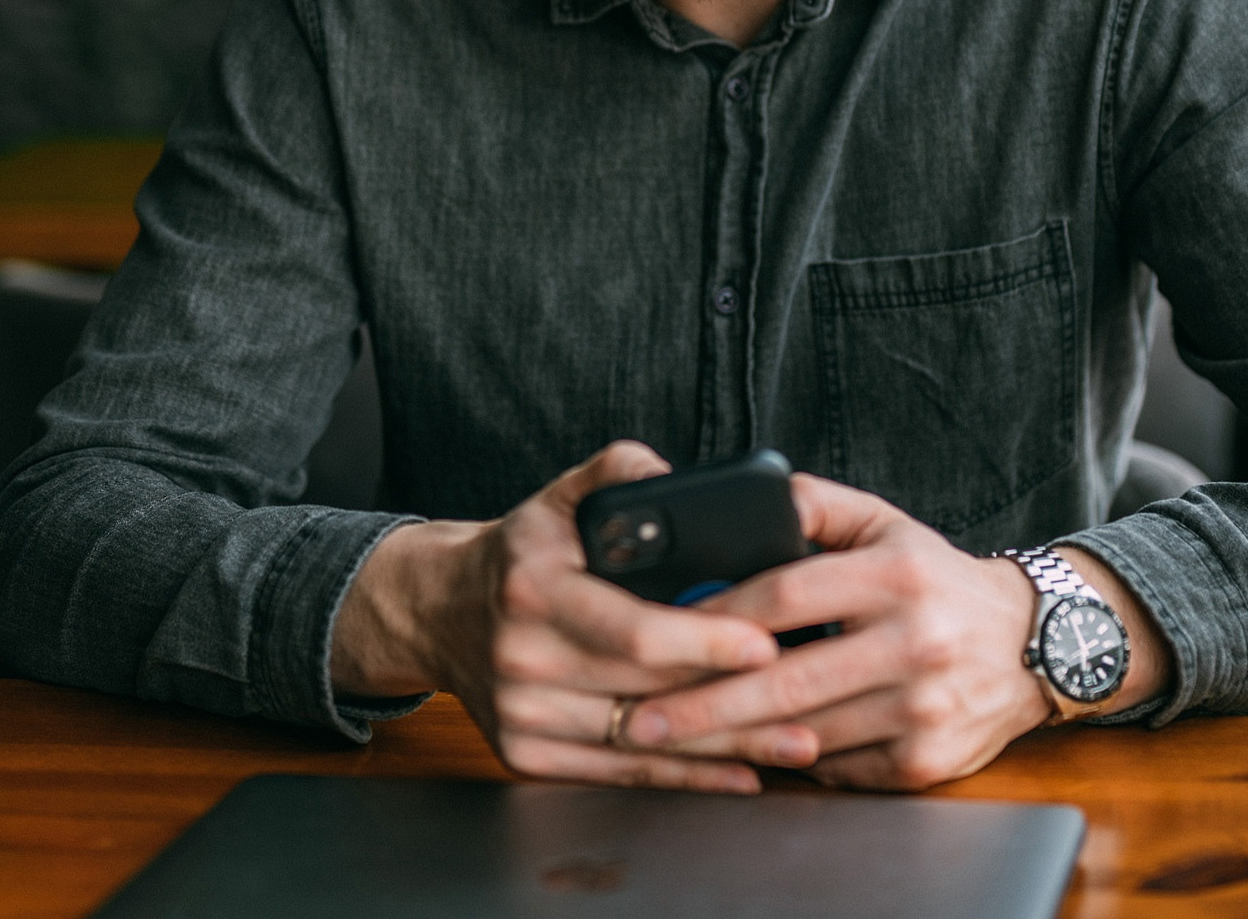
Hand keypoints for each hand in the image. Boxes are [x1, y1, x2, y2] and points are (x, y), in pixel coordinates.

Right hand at [329, 441, 807, 792]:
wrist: (438, 610)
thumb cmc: (523, 550)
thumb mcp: (560, 493)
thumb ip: (623, 471)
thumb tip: (682, 479)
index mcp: (533, 587)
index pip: (631, 627)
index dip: (703, 639)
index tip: (765, 643)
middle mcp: (522, 657)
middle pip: (647, 689)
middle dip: (735, 694)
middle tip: (810, 692)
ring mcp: (520, 714)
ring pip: (642, 740)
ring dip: (726, 744)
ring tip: (799, 739)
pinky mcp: (524, 754)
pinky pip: (619, 775)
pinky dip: (686, 776)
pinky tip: (741, 771)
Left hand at [614, 476, 1168, 789]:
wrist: (1038, 642)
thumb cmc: (939, 579)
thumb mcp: (886, 523)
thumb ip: (815, 505)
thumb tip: (746, 498)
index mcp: (895, 574)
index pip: (786, 595)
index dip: (717, 616)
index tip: (660, 632)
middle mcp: (914, 640)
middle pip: (787, 679)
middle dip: (704, 704)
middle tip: (637, 717)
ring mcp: (922, 707)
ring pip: (807, 733)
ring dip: (734, 742)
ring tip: (672, 743)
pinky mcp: (927, 760)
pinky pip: (840, 767)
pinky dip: (792, 763)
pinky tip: (748, 757)